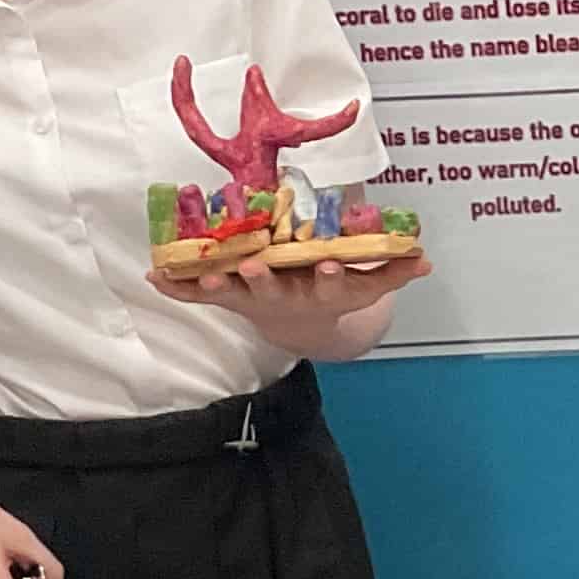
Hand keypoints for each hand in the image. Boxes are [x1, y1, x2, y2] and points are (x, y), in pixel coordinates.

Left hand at [155, 244, 433, 357]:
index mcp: (319, 290)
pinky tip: (154, 276)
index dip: (329, 276)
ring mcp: (250, 297)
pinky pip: (198, 292)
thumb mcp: (364, 285)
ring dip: (218, 282)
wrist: (295, 321)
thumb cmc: (328, 288)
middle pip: (274, 290)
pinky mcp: (224, 295)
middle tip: (257, 268)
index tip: (329, 264)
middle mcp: (283, 295)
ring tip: (204, 270)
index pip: (328, 285)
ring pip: (232, 291)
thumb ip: (392, 270)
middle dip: (266, 280)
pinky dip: (176, 286)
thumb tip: (425, 258)